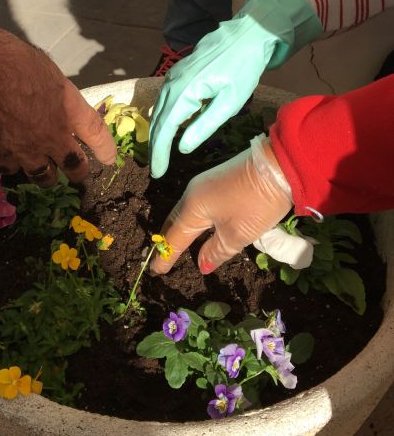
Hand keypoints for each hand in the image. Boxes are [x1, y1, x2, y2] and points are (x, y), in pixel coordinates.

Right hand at [0, 24, 115, 185]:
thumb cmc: (5, 57)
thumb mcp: (45, 69)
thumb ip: (59, 96)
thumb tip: (61, 107)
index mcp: (66, 109)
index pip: (96, 134)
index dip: (106, 149)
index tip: (111, 159)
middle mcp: (50, 136)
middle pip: (74, 167)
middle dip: (77, 170)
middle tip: (76, 170)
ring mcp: (24, 150)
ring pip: (44, 177)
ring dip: (47, 174)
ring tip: (44, 170)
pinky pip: (13, 170)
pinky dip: (15, 166)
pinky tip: (12, 159)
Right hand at [149, 0, 321, 177]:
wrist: (247, 34)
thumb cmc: (243, 69)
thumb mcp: (229, 102)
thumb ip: (204, 126)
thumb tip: (181, 148)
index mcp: (184, 93)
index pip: (164, 131)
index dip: (160, 154)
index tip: (158, 174)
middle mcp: (171, 84)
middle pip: (157, 122)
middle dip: (155, 148)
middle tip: (156, 170)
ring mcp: (172, 76)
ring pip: (158, 111)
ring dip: (157, 134)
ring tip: (159, 154)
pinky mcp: (176, 73)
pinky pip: (164, 100)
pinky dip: (162, 118)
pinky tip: (167, 129)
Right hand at [150, 136, 292, 274]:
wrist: (279, 163)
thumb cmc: (256, 203)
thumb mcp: (237, 234)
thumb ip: (216, 252)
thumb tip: (201, 265)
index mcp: (192, 208)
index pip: (174, 238)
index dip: (166, 256)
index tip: (156, 271)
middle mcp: (192, 194)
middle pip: (174, 223)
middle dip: (167, 241)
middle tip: (160, 259)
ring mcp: (203, 184)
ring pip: (184, 213)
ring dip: (178, 230)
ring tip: (174, 247)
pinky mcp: (215, 181)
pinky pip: (194, 206)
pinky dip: (190, 221)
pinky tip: (195, 229)